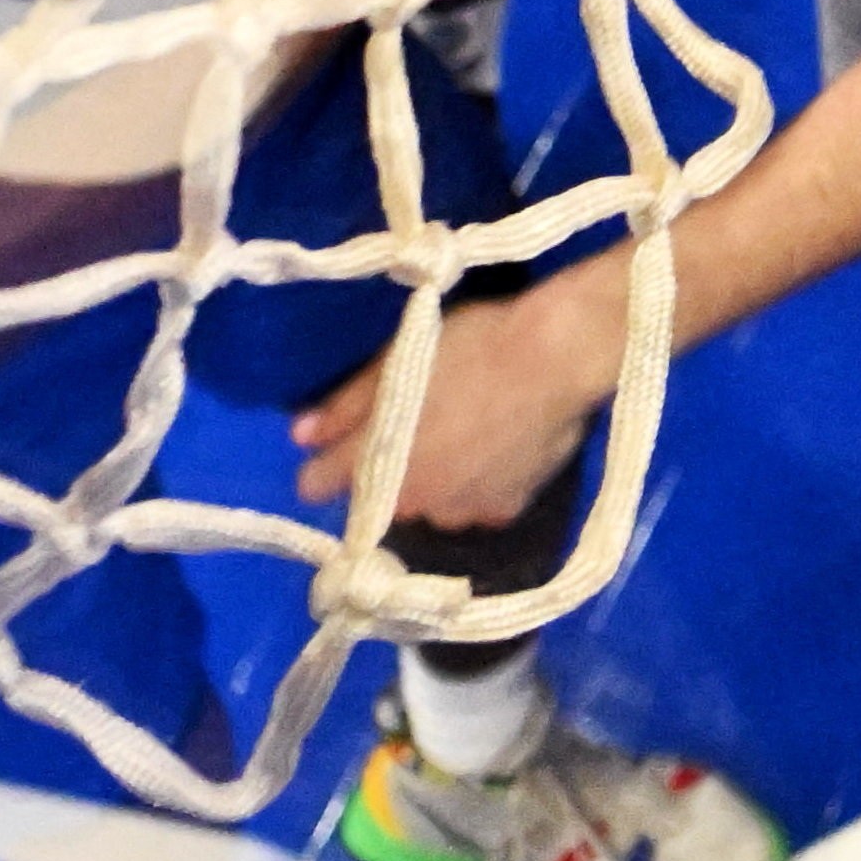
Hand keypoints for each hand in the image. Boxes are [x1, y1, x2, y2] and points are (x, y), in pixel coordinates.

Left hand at [293, 264, 621, 534]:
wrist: (558, 357)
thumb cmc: (470, 348)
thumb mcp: (397, 363)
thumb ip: (344, 407)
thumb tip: (301, 436)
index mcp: (373, 466)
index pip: (317, 485)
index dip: (326, 463)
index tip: (342, 442)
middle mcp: (411, 503)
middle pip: (383, 495)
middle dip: (396, 467)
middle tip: (426, 421)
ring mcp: (461, 512)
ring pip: (434, 502)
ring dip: (441, 479)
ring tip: (471, 433)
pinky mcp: (505, 511)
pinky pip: (478, 503)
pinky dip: (483, 483)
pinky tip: (503, 445)